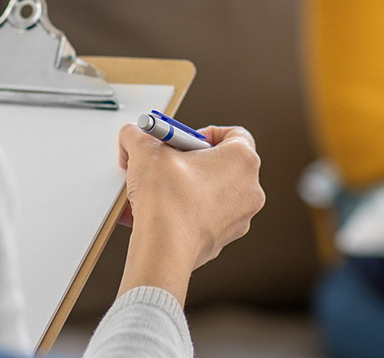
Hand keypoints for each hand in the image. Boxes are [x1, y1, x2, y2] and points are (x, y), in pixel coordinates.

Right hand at [115, 123, 265, 301]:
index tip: (184, 141)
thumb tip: (133, 135)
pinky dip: (184, 212)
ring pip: (211, 193)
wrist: (164, 249)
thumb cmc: (166, 199)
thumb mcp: (146, 151)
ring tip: (155, 191)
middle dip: (191, 163)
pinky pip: (204, 218)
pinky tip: (157, 212)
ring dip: (185, 188)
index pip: (235, 134)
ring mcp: (240, 217)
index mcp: (242, 160)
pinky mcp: (223, 239)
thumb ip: (139, 135)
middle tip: (166, 164)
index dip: (206, 134)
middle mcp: (249, 189)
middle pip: (220, 164)